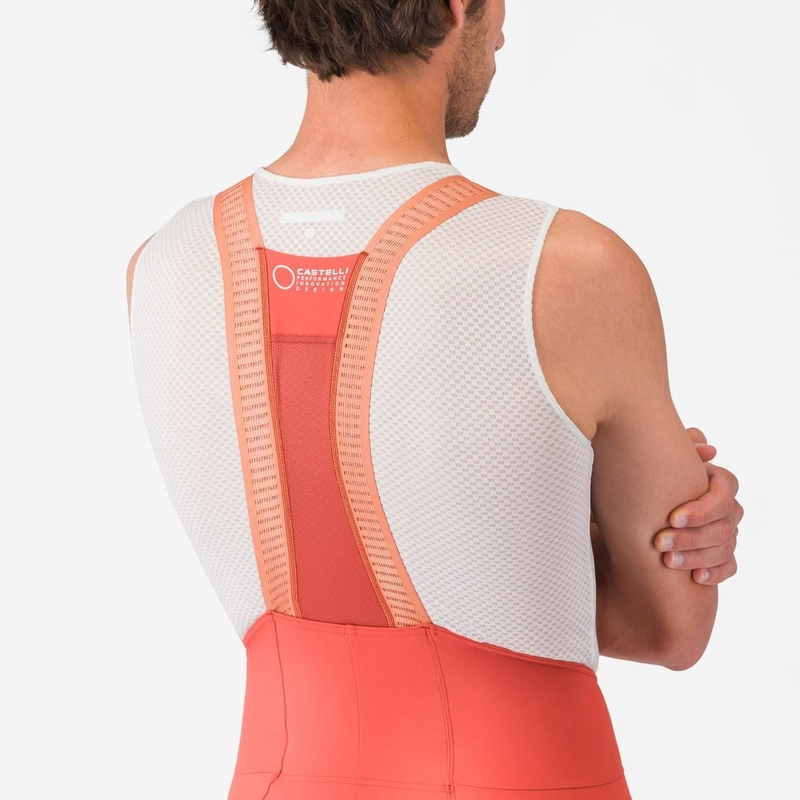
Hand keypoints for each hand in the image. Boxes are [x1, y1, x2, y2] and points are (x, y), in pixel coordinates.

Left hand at [653, 427, 742, 584]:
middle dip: (692, 537)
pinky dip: (715, 572)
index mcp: (715, 481)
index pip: (724, 495)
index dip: (702, 510)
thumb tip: (708, 449)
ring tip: (667, 561)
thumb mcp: (648, 461)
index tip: (671, 518)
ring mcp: (726, 531)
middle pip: (724, 526)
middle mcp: (725, 507)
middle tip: (659, 543)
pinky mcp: (720, 554)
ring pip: (726, 548)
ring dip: (697, 556)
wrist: (622, 508)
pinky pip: (730, 565)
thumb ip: (675, 448)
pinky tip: (695, 577)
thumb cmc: (639, 478)